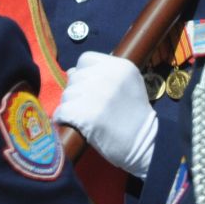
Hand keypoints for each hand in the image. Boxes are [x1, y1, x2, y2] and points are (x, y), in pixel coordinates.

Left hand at [52, 52, 158, 177]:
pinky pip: (61, 111)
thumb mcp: (127, 85)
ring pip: (67, 94)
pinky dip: (62, 119)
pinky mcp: (86, 114)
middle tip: (87, 106)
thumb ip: (103, 74)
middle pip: (75, 77)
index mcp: (120, 66)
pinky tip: (72, 124)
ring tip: (83, 117)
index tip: (90, 88)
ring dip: (70, 106)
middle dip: (77, 91)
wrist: (143, 144)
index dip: (84, 74)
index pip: (85, 59)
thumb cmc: (134, 115)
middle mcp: (108, 76)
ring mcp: (96, 95)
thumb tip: (71, 72)